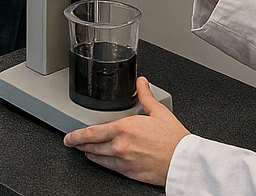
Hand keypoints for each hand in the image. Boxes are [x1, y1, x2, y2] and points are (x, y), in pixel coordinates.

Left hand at [63, 78, 188, 184]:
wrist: (186, 161)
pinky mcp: (130, 173)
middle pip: (92, 146)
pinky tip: (101, 161)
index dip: (77, 135)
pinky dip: (102, 163)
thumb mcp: (159, 112)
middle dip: (79, 144)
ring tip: (85, 150)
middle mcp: (121, 145)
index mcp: (124, 128)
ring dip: (90, 153)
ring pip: (99, 158)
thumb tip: (141, 82)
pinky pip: (110, 168)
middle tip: (71, 142)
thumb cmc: (175, 139)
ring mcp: (124, 161)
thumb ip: (145, 96)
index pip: (92, 132)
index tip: (69, 136)